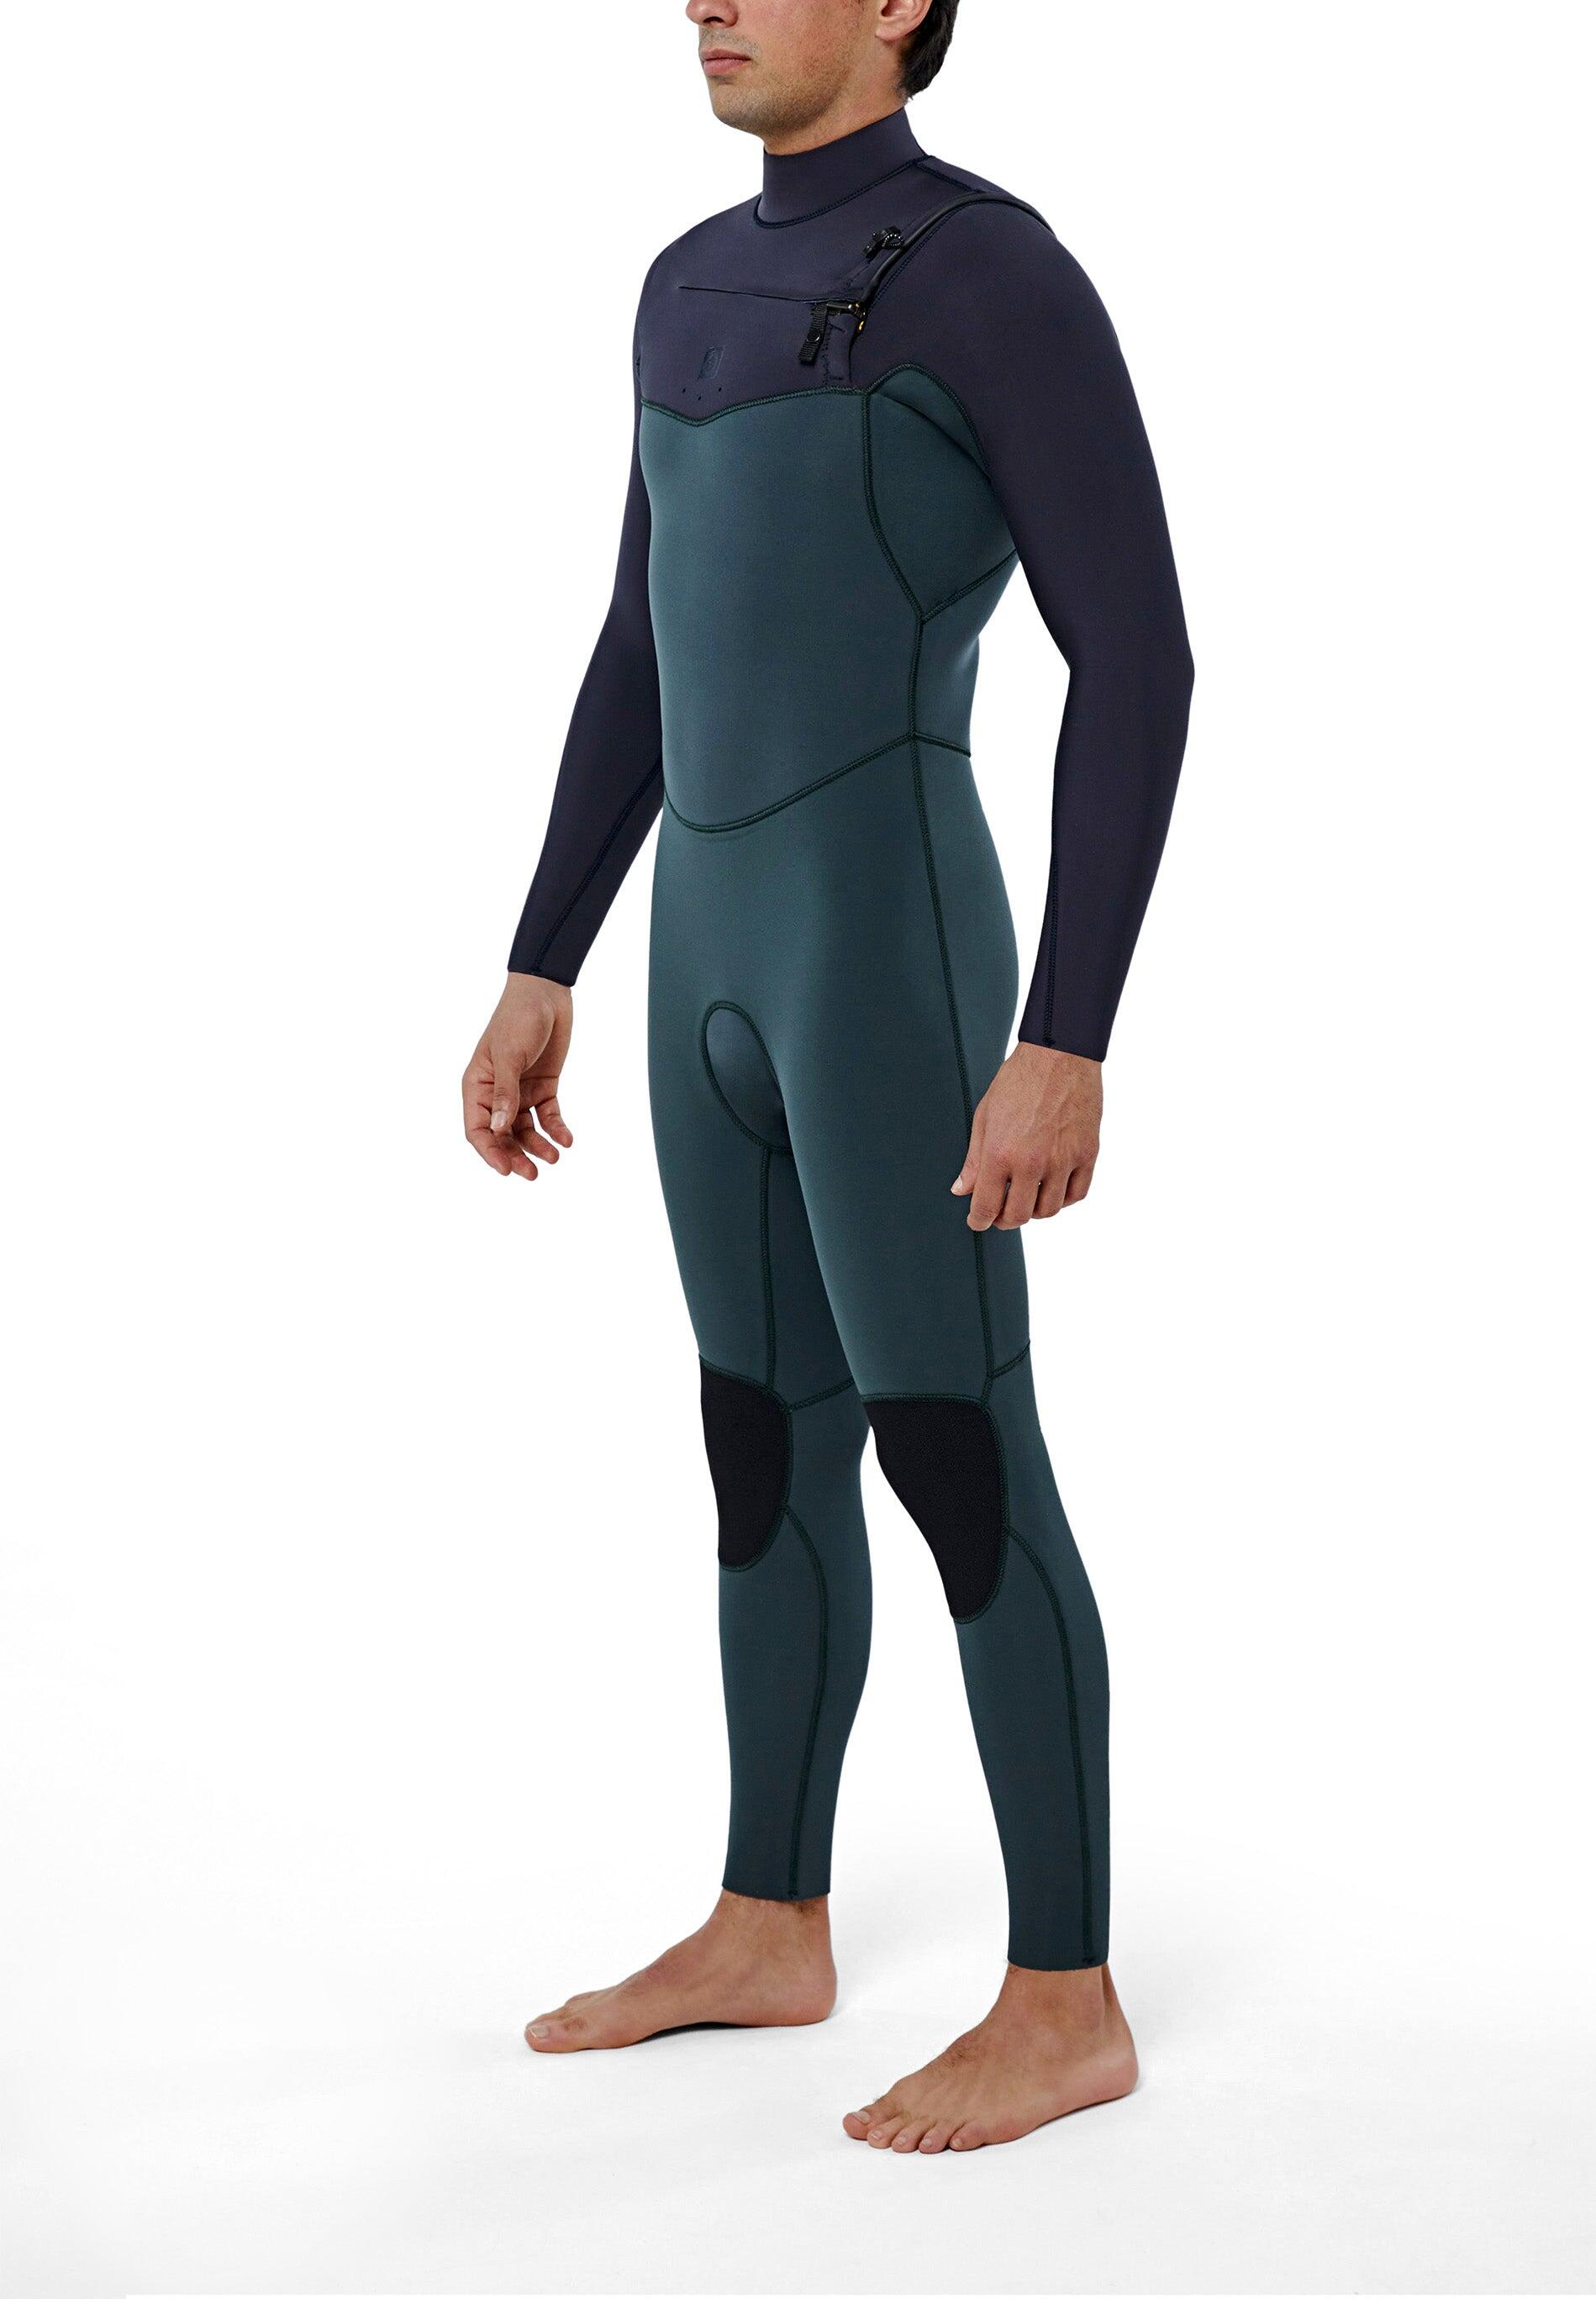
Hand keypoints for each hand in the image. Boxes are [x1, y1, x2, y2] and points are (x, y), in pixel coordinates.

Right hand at [462, 974, 573, 1179]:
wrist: (546, 992)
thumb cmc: (518, 1018)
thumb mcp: (510, 1055)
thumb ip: (504, 1093)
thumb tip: (497, 1128)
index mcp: (477, 1085)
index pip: (477, 1128)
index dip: (489, 1152)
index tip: (506, 1170)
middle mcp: (496, 1092)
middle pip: (502, 1135)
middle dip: (515, 1155)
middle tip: (532, 1175)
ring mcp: (520, 1091)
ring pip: (525, 1129)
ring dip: (537, 1146)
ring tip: (554, 1158)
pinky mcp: (543, 1086)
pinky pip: (548, 1115)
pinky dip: (556, 1129)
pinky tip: (567, 1140)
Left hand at [951, 1044, 1101, 1230]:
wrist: (1060, 1055)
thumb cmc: (1019, 1080)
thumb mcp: (985, 1117)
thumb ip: (974, 1159)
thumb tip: (962, 1190)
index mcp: (1001, 1153)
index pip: (987, 1207)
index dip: (979, 1221)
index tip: (977, 1223)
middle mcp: (1032, 1162)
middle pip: (1019, 1216)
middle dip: (1005, 1221)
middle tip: (1000, 1214)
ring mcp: (1063, 1160)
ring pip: (1049, 1210)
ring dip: (1034, 1211)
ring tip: (1026, 1198)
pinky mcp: (1087, 1153)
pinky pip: (1076, 1194)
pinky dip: (1062, 1199)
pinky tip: (1052, 1189)